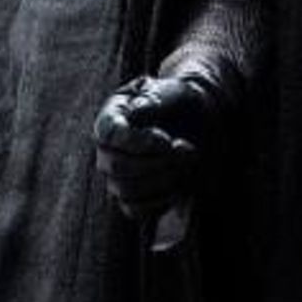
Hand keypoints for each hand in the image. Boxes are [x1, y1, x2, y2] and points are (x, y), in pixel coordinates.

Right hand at [93, 74, 216, 219]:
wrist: (195, 120)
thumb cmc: (179, 101)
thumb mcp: (171, 91)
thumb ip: (153, 99)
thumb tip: (135, 112)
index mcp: (111, 117)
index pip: (108, 134)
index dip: (136, 142)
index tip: (167, 141)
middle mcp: (107, 149)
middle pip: (117, 167)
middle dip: (157, 162)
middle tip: (187, 150)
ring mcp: (116, 175)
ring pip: (127, 190)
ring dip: (163, 180)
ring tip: (188, 163)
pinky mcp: (131, 196)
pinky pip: (135, 209)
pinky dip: (160, 199)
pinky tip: (181, 182)